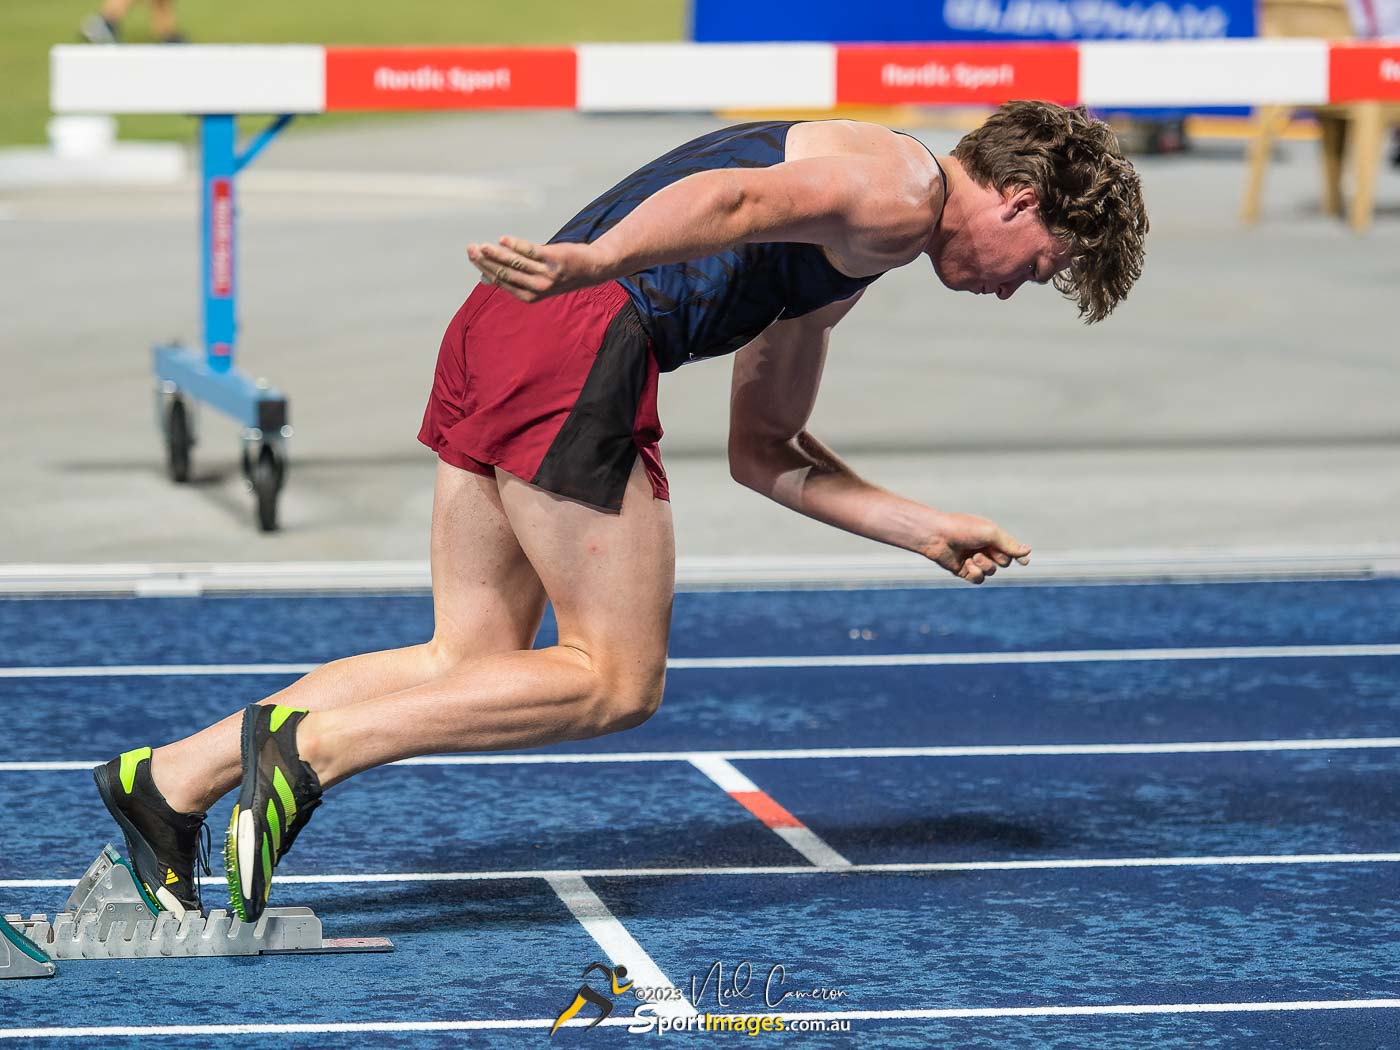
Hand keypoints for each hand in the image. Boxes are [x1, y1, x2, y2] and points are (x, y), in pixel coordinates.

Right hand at [466, 236, 607, 302]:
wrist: (590, 268)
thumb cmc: (559, 274)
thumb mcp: (536, 282)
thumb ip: (514, 280)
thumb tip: (485, 279)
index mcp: (530, 296)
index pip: (501, 281)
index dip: (485, 269)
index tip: (473, 256)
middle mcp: (538, 288)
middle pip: (505, 273)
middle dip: (485, 261)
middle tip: (471, 249)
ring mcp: (546, 274)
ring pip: (514, 263)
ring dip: (496, 254)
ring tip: (481, 246)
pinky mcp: (554, 258)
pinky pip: (530, 251)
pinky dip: (515, 245)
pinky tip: (503, 240)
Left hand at [919, 512, 1030, 584]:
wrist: (938, 536)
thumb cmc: (963, 529)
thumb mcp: (990, 533)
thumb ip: (1009, 544)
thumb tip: (1028, 551)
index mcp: (993, 537)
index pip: (1011, 549)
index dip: (1019, 556)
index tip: (1025, 562)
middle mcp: (986, 549)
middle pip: (1005, 562)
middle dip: (998, 558)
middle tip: (984, 550)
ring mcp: (975, 560)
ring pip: (992, 572)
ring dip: (985, 565)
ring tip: (973, 556)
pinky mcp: (965, 571)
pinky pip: (979, 579)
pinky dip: (975, 572)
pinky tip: (966, 563)